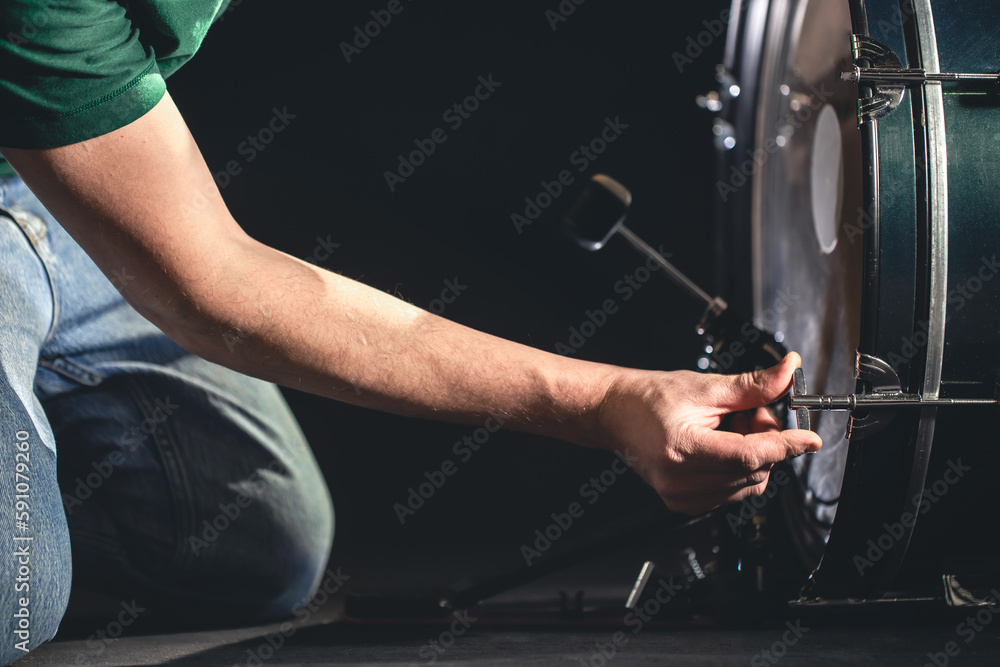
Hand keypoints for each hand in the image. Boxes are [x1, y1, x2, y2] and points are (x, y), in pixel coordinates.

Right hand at [595, 352, 821, 514]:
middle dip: (764, 441)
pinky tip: (719, 446)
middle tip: (745, 412)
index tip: (809, 438)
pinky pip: (733, 492)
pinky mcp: (685, 503)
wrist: (616, 413)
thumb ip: (752, 386)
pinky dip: (737, 469)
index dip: (786, 445)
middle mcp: (681, 482)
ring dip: (752, 456)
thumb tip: (789, 374)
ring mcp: (682, 497)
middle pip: (755, 471)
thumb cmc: (650, 398)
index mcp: (684, 450)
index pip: (751, 456)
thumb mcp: (705, 386)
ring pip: (749, 484)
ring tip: (725, 428)